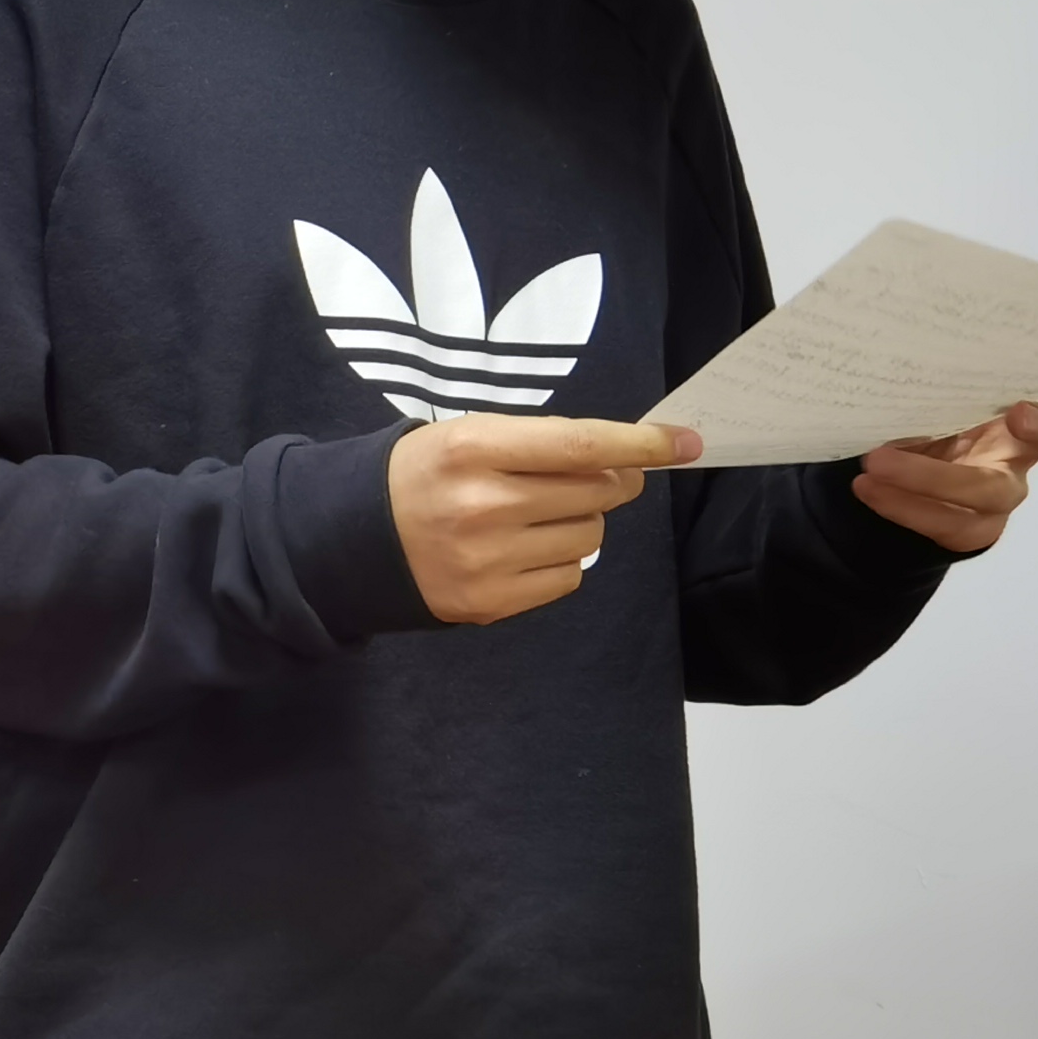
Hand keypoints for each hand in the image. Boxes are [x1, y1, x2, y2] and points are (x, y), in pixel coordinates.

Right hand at [389, 416, 694, 624]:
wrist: (352, 540)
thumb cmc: (423, 476)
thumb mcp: (469, 436)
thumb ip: (543, 443)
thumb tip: (628, 461)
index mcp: (474, 449)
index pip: (580, 445)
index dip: (640, 444)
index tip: (685, 443)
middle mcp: (483, 505)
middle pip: (596, 492)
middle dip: (607, 481)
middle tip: (583, 478)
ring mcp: (486, 560)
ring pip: (589, 537)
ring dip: (581, 522)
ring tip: (535, 516)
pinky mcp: (489, 602)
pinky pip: (568, 578)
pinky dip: (559, 560)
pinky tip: (521, 549)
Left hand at [854, 400, 1037, 552]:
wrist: (934, 456)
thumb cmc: (950, 413)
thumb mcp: (951, 399)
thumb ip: (945, 395)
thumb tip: (897, 385)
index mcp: (1023, 429)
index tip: (1018, 414)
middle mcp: (1015, 468)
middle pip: (993, 487)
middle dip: (933, 479)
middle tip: (878, 458)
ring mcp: (995, 504)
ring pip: (962, 515)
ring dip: (909, 494)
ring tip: (867, 474)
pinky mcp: (972, 530)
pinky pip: (939, 526)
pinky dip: (898, 506)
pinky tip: (867, 489)